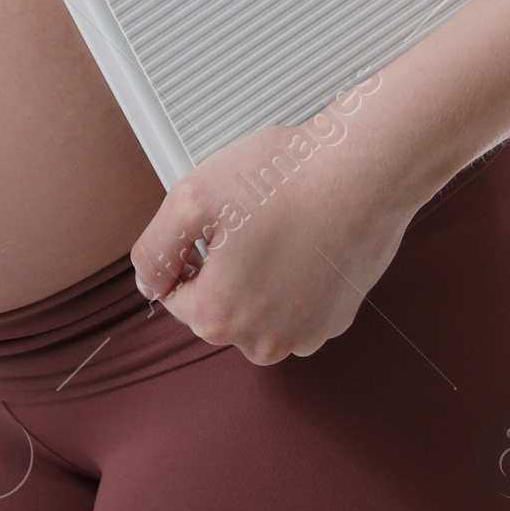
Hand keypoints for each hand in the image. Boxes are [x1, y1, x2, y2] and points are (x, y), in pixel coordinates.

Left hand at [130, 89, 421, 365]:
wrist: (362, 169)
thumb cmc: (285, 178)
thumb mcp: (192, 196)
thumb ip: (154, 248)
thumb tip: (147, 281)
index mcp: (219, 316)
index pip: (175, 294)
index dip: (189, 249)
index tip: (218, 219)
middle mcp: (262, 341)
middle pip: (218, 304)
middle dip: (225, 264)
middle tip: (250, 216)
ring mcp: (305, 333)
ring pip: (258, 307)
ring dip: (261, 274)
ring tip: (281, 224)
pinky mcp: (337, 318)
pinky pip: (298, 304)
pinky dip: (297, 277)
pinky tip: (308, 236)